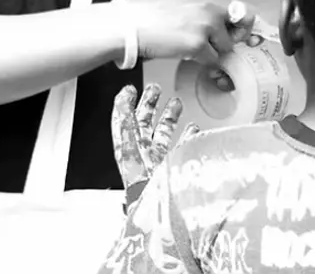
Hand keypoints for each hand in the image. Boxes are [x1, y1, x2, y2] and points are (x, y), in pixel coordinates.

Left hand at [111, 83, 198, 210]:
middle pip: (143, 125)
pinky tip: (193, 130)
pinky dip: (187, 138)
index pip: (122, 123)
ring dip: (169, 117)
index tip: (129, 89)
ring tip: (176, 103)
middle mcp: (143, 157)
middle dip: (149, 105)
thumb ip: (125, 121)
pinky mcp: (175, 173)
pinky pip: (182, 151)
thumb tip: (121, 97)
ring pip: (163, 135)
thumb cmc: (145, 194)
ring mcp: (160, 165)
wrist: (163, 226)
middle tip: (155, 89)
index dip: (123, 104)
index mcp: (129, 151)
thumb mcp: (129, 149)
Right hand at [126, 0, 258, 65]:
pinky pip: (211, 60)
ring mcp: (207, 24)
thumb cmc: (150, 12)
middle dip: (232, 38)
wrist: (129, 24)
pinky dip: (199, 61)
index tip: (239, 35)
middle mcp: (212, 4)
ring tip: (187, 44)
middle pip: (243, 26)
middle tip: (215, 43)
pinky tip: (181, 51)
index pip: (243, 8)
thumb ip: (206, 7)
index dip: (242, 24)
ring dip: (211, 50)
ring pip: (226, 47)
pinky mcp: (198, 44)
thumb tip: (228, 25)